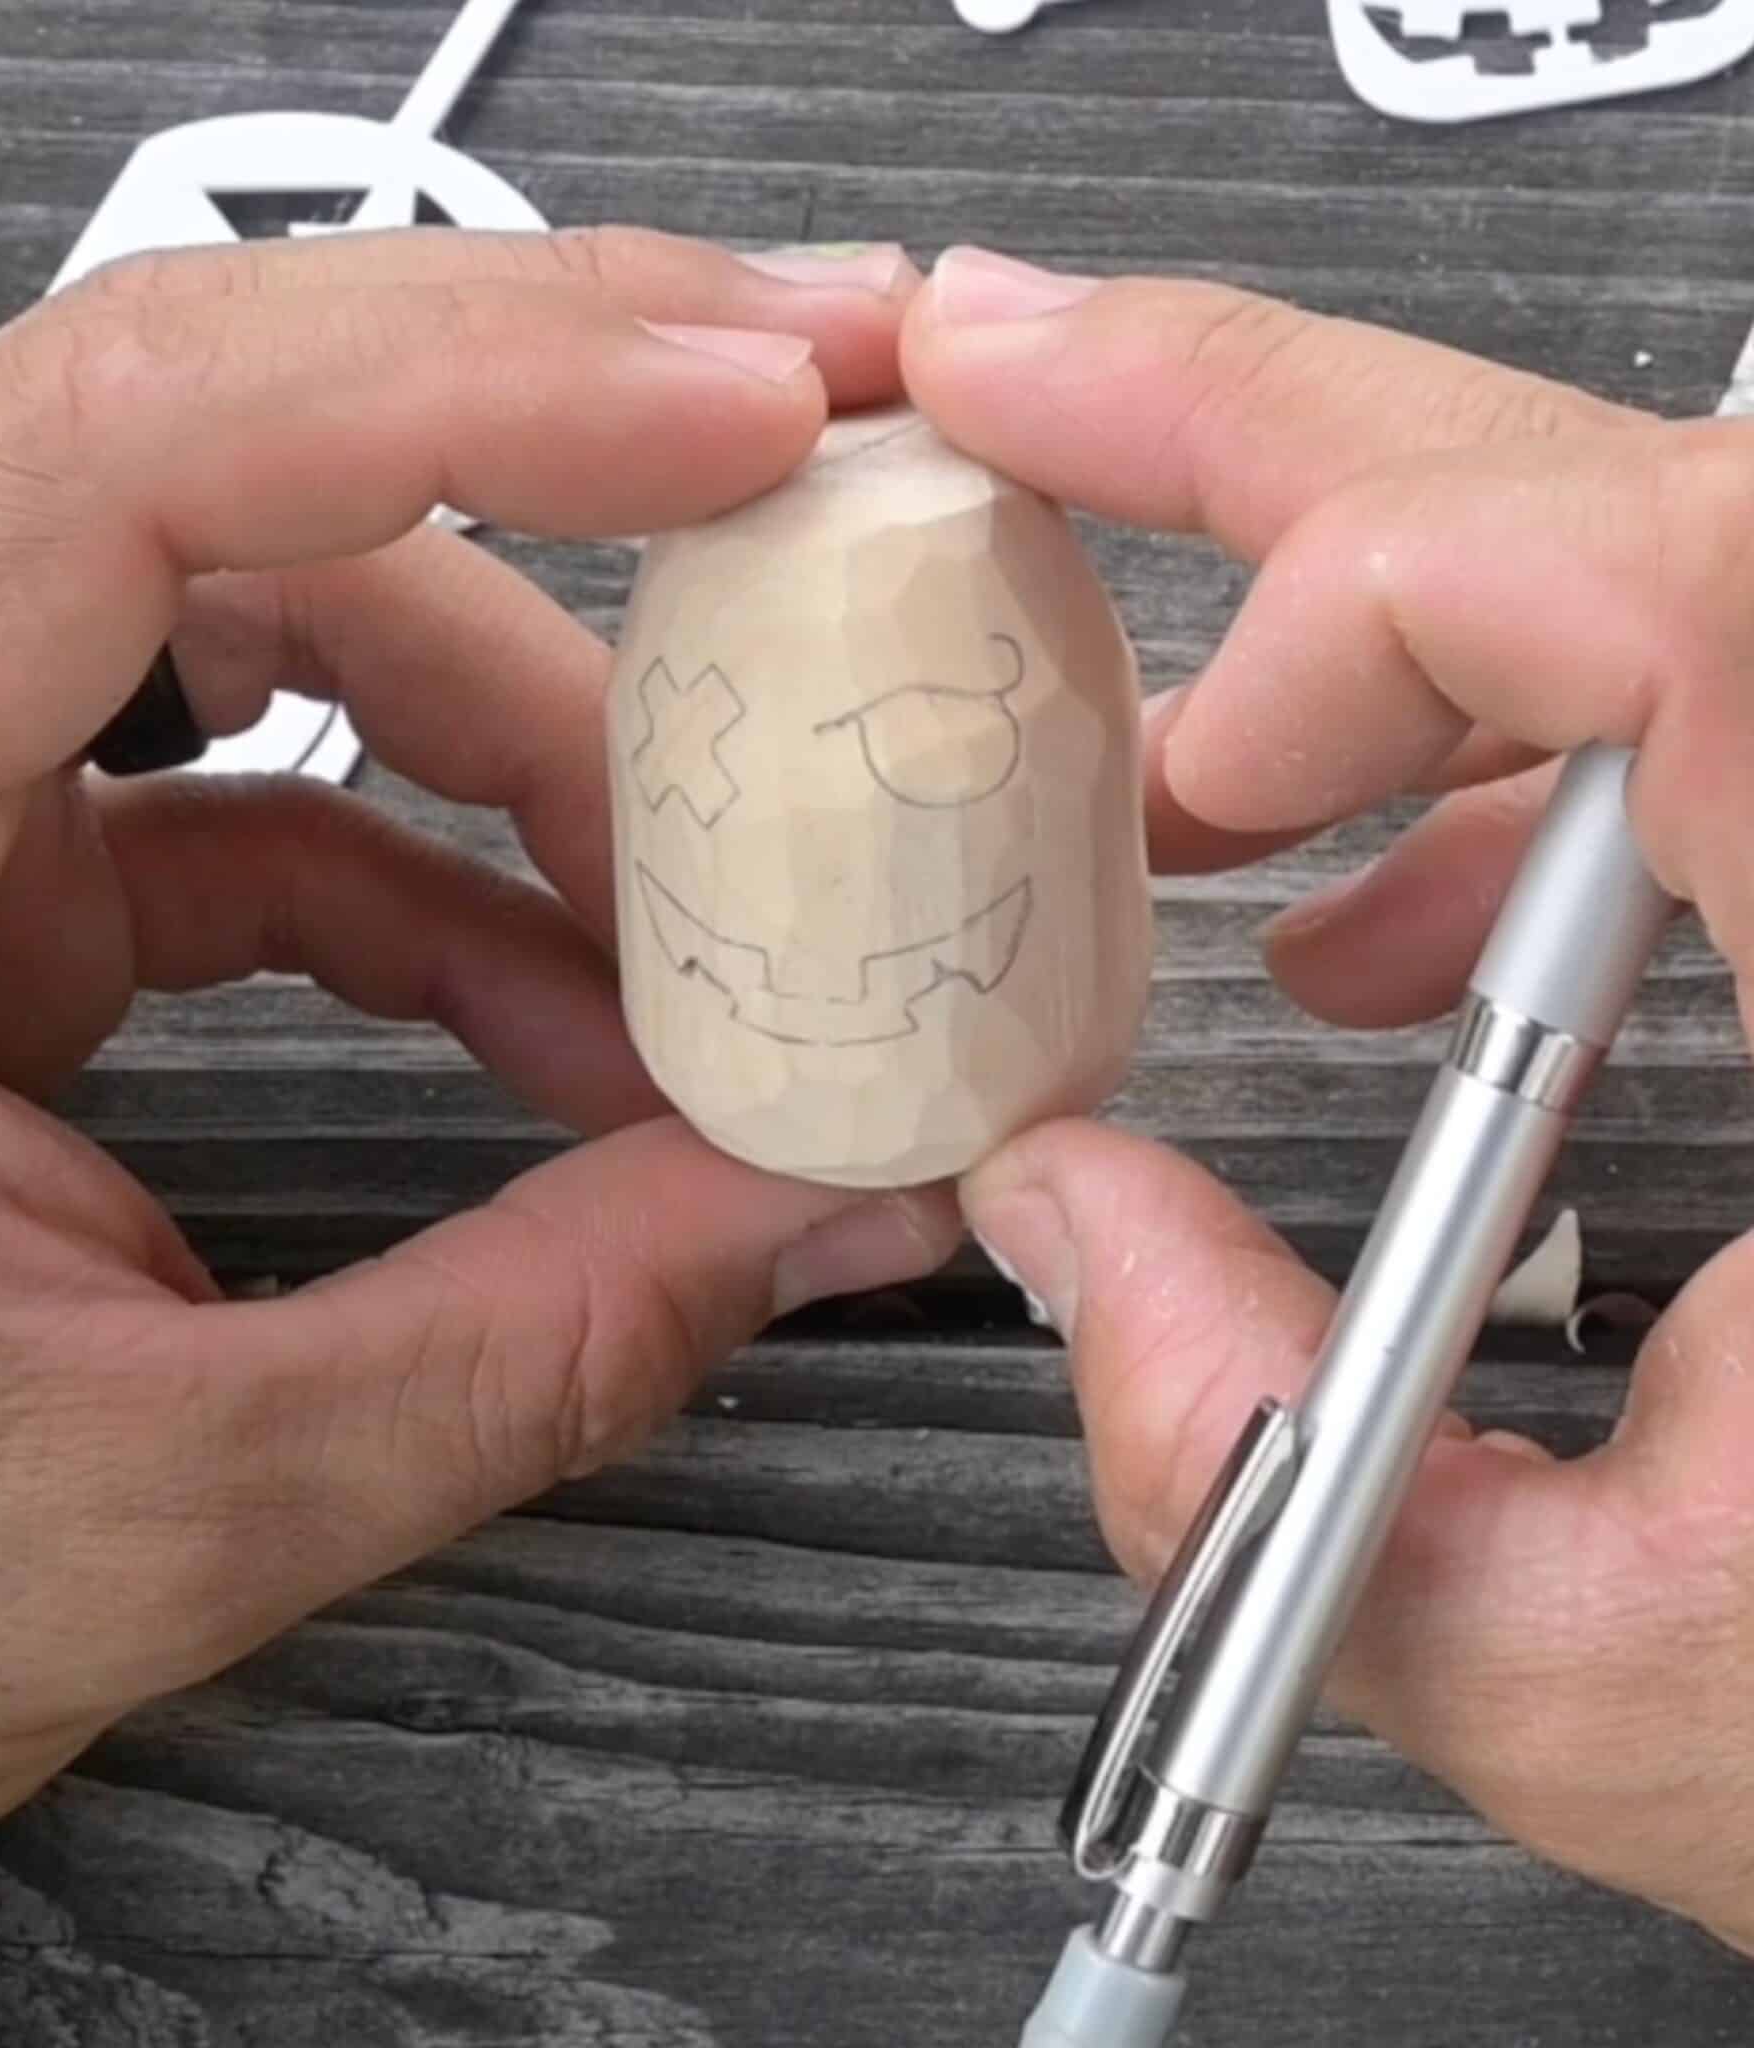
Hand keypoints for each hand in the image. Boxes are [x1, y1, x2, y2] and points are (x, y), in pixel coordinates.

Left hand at [0, 226, 959, 1915]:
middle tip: (800, 572)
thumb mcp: (115, 1518)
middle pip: (233, 475)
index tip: (753, 411)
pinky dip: (440, 895)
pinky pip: (243, 809)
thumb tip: (810, 1217)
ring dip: (514, 746)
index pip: (127, 451)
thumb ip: (505, 1357)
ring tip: (704, 918)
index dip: (480, 377)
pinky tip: (575, 1030)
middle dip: (557, 516)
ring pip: (257, 624)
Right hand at [902, 250, 1753, 1950]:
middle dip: (1284, 439)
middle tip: (1033, 384)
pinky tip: (1392, 933)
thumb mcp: (1601, 1684)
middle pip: (1644, 498)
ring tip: (1198, 781)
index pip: (1696, 590)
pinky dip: (1509, 771)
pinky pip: (1706, 699)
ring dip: (1388, 625)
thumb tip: (1058, 1214)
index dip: (1386, 584)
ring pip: (1666, 564)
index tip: (1203, 757)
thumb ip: (1260, 1462)